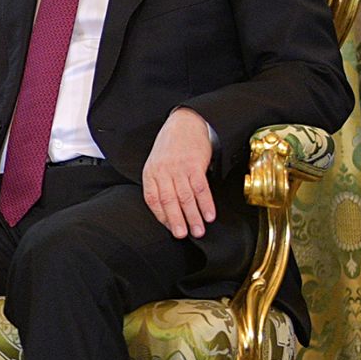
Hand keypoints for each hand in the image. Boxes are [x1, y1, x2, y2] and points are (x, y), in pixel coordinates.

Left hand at [143, 107, 215, 237]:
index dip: (162, 216)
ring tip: (199, 230)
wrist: (185, 123)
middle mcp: (163, 172)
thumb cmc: (171, 146)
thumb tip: (169, 207)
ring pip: (186, 197)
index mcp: (150, 173)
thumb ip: (160, 183)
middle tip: (183, 235)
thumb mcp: (157, 163)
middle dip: (177, 221)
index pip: (153, 200)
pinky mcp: (194, 165)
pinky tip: (209, 214)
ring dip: (194, 216)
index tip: (170, 228)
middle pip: (169, 201)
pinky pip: (200, 188)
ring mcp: (178, 168)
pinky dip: (206, 203)